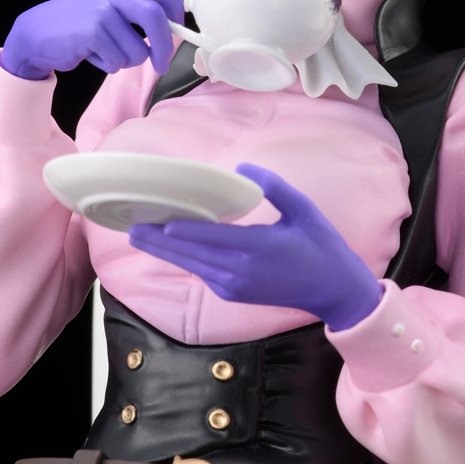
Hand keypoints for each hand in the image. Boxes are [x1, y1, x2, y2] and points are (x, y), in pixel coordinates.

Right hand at [0, 0, 184, 79]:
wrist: (37, 32)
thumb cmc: (79, 24)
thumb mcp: (109, 7)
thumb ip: (137, 11)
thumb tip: (175, 29)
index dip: (176, 6)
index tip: (178, 27)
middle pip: (157, 17)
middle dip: (164, 47)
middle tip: (161, 64)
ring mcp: (103, 12)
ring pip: (138, 51)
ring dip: (126, 61)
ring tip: (106, 52)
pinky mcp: (92, 32)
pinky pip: (118, 61)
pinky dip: (108, 65)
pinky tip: (92, 55)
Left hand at [129, 164, 382, 330]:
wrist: (333, 291)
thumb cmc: (321, 246)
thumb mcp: (304, 210)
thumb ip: (274, 187)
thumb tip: (243, 169)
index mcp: (257, 248)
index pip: (209, 237)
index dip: (180, 229)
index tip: (155, 219)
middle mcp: (240, 271)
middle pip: (190, 254)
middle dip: (158, 241)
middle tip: (130, 227)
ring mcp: (235, 286)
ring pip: (191, 267)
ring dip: (165, 252)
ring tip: (139, 236)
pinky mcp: (233, 293)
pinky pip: (202, 273)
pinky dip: (184, 260)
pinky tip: (169, 246)